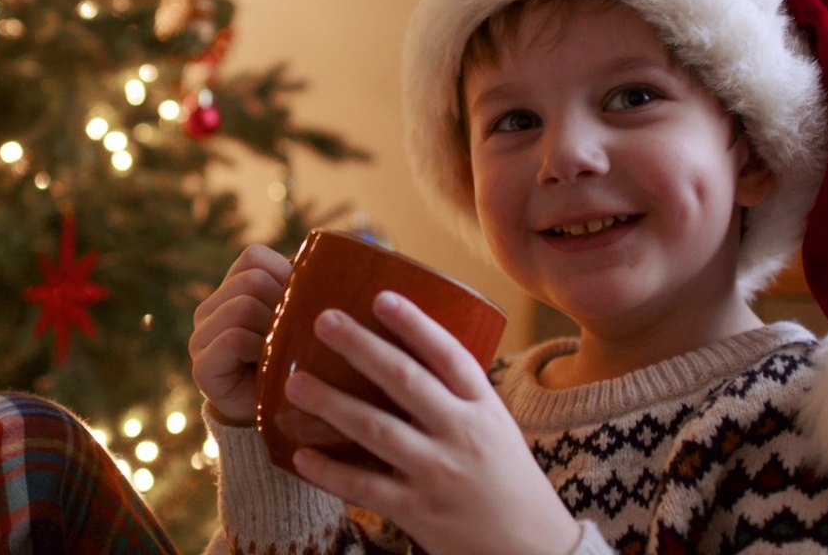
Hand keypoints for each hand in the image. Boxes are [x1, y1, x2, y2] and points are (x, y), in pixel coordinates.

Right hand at [190, 244, 290, 425]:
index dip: (284, 276)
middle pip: (251, 280)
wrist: (281, 418)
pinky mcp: (202, 367)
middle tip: (291, 336)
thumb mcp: (300, 318)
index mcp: (229, 290)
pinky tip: (267, 367)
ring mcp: (200, 338)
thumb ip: (304, 289)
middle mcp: (208, 310)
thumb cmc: (297, 362)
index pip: (254, 257)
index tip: (297, 307)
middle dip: (281, 305)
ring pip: (242, 306)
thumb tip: (339, 261)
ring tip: (280, 352)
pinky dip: (258, 350)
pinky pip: (234, 339)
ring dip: (271, 329)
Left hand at [284, 291, 580, 554]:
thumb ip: (457, 393)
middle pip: (405, 380)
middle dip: (361, 347)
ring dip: (332, 403)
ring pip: (376, 429)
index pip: (449, 355)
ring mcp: (438, 473)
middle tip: (323, 320)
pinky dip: (331, 472)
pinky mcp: (419, 511)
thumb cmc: (507, 478)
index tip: (381, 297)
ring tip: (295, 382)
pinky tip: (301, 454)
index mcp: (483, 408)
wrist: (532, 548)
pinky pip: (365, 488)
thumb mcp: (495, 426)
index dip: (415, 324)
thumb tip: (407, 346)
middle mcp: (461, 433)